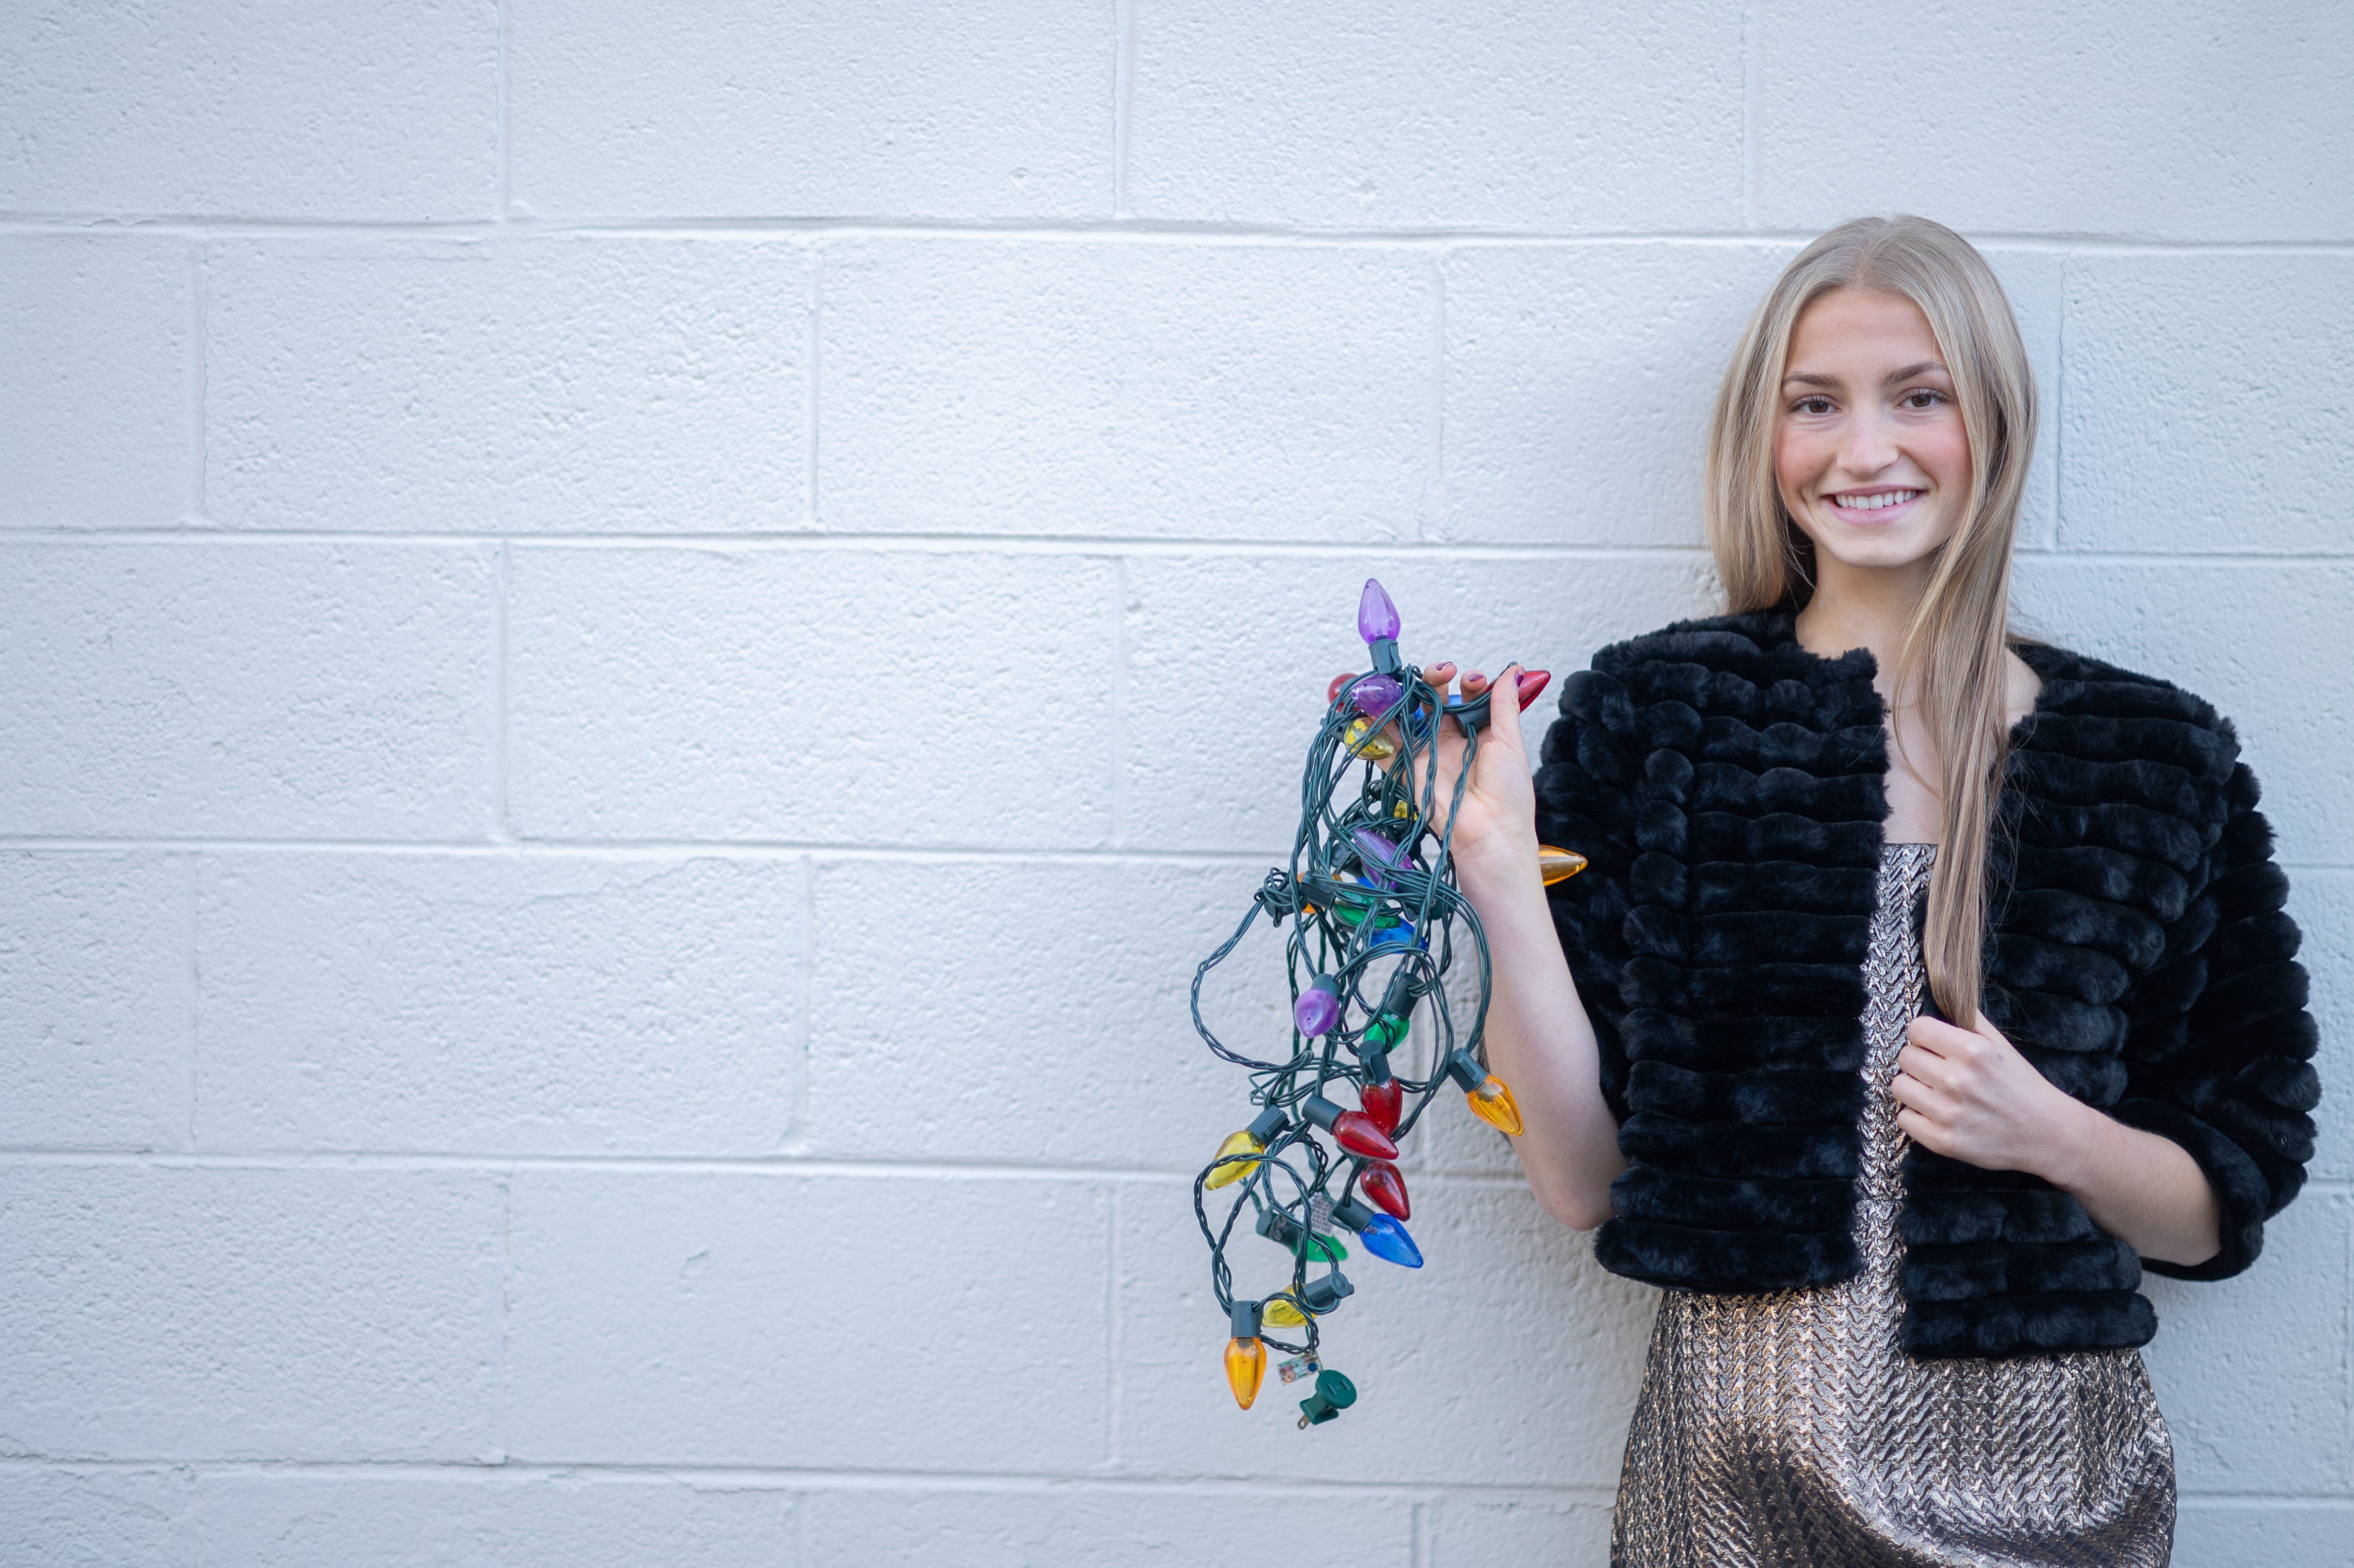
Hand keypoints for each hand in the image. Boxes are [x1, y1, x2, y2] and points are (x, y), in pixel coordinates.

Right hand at [1372, 662, 1542, 896]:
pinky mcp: (1409, 769)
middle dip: (1435, 680)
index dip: (1469, 682)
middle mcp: (1452, 738)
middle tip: (1440, 672)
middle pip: (1436, 699)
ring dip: (1402, 697)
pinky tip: (1364, 710)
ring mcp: (1429, 752)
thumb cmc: (1509, 793)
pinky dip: (1371, 732)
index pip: (1469, 695)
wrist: (1489, 835)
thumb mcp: (1511, 742)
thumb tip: (1514, 670)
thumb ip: (1505, 705)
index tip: (1473, 679)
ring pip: (1410, 716)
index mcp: (1480, 731)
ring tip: (1399, 681)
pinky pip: (1386, 748)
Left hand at [1890, 1011, 2093, 1181]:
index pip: (1917, 1029)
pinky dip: (1916, 1116)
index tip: (1932, 1044)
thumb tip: (1943, 997)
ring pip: (1899, 1086)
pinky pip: (1904, 1118)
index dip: (1923, 1035)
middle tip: (1935, 1070)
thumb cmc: (2023, 1087)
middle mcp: (1956, 1080)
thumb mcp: (2002, 1047)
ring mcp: (1948, 1112)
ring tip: (1933, 1092)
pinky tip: (1935, 1114)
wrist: (2047, 1134)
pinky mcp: (1942, 1140)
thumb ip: (1971, 1021)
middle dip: (1918, 1060)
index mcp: (1971, 1052)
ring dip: (1913, 1087)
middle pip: (1905, 1056)